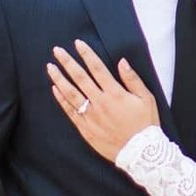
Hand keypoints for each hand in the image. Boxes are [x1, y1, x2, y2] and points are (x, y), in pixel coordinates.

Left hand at [47, 40, 159, 162]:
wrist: (140, 152)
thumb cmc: (145, 123)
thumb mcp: (146, 98)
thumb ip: (132, 79)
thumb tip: (121, 61)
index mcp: (115, 93)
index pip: (97, 68)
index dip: (86, 54)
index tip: (77, 43)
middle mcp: (100, 102)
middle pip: (80, 78)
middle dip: (67, 62)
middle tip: (56, 50)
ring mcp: (91, 116)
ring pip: (71, 93)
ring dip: (59, 79)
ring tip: (50, 67)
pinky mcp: (86, 128)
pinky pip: (71, 112)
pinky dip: (61, 100)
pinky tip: (55, 89)